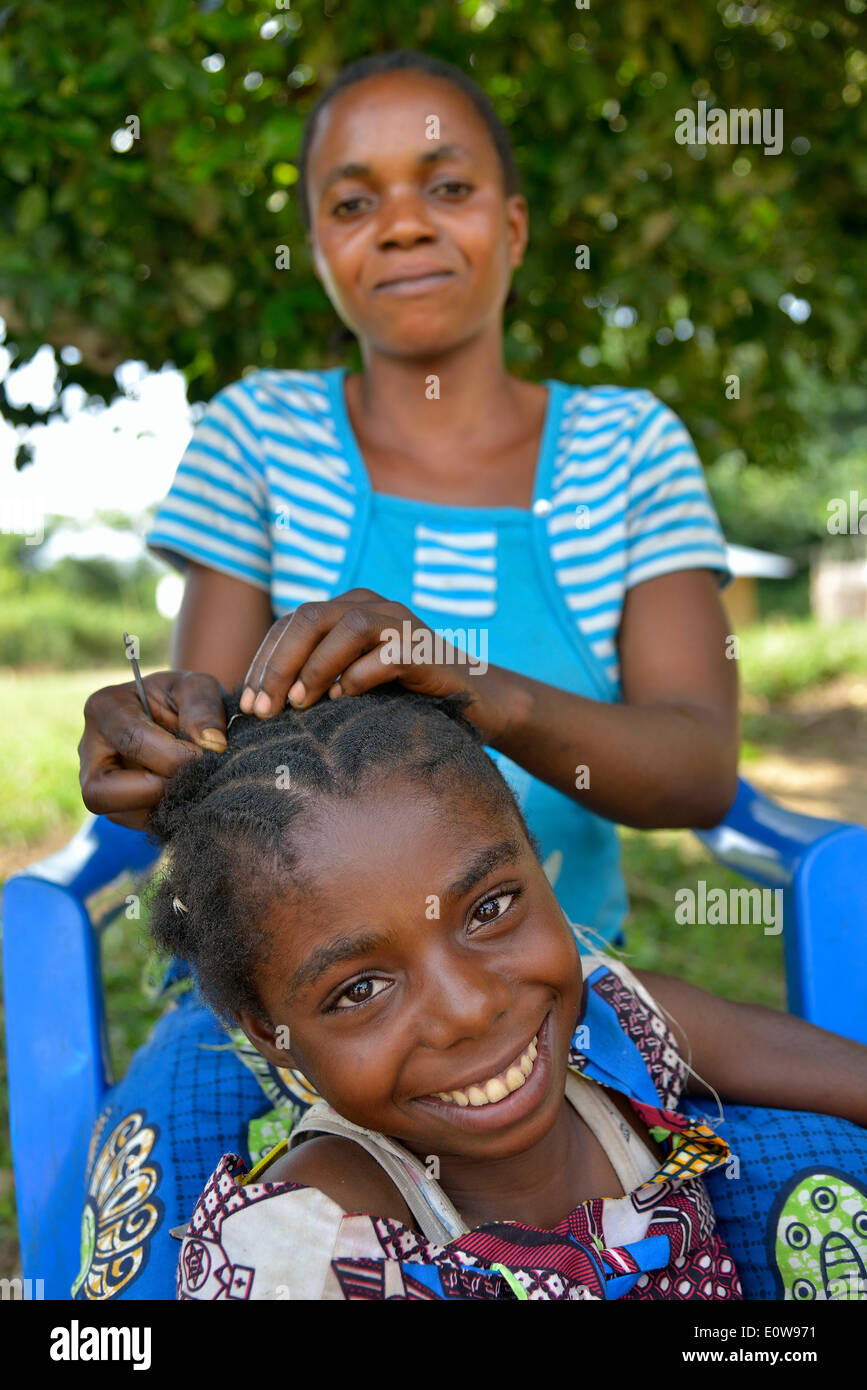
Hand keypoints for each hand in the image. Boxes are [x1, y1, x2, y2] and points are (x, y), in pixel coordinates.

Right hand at [78, 670, 226, 828]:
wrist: (182, 713)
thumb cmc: (185, 697)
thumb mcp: (198, 687)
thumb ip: (204, 707)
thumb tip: (212, 745)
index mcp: (105, 708)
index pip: (131, 740)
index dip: (174, 755)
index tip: (206, 756)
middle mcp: (91, 749)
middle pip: (98, 792)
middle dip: (149, 793)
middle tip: (188, 781)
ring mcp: (98, 780)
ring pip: (117, 814)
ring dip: (162, 807)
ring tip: (193, 785)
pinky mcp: (116, 804)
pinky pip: (136, 823)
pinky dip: (166, 816)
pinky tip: (188, 796)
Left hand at [239, 589, 494, 727]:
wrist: (477, 699)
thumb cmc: (405, 696)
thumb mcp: (352, 681)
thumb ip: (317, 678)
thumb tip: (261, 704)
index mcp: (348, 608)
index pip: (291, 623)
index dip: (264, 661)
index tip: (249, 704)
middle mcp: (372, 606)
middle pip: (310, 617)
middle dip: (279, 665)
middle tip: (263, 709)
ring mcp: (401, 623)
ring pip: (345, 627)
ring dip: (314, 668)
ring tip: (298, 705)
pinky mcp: (425, 649)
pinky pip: (386, 654)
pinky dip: (359, 676)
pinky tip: (344, 700)